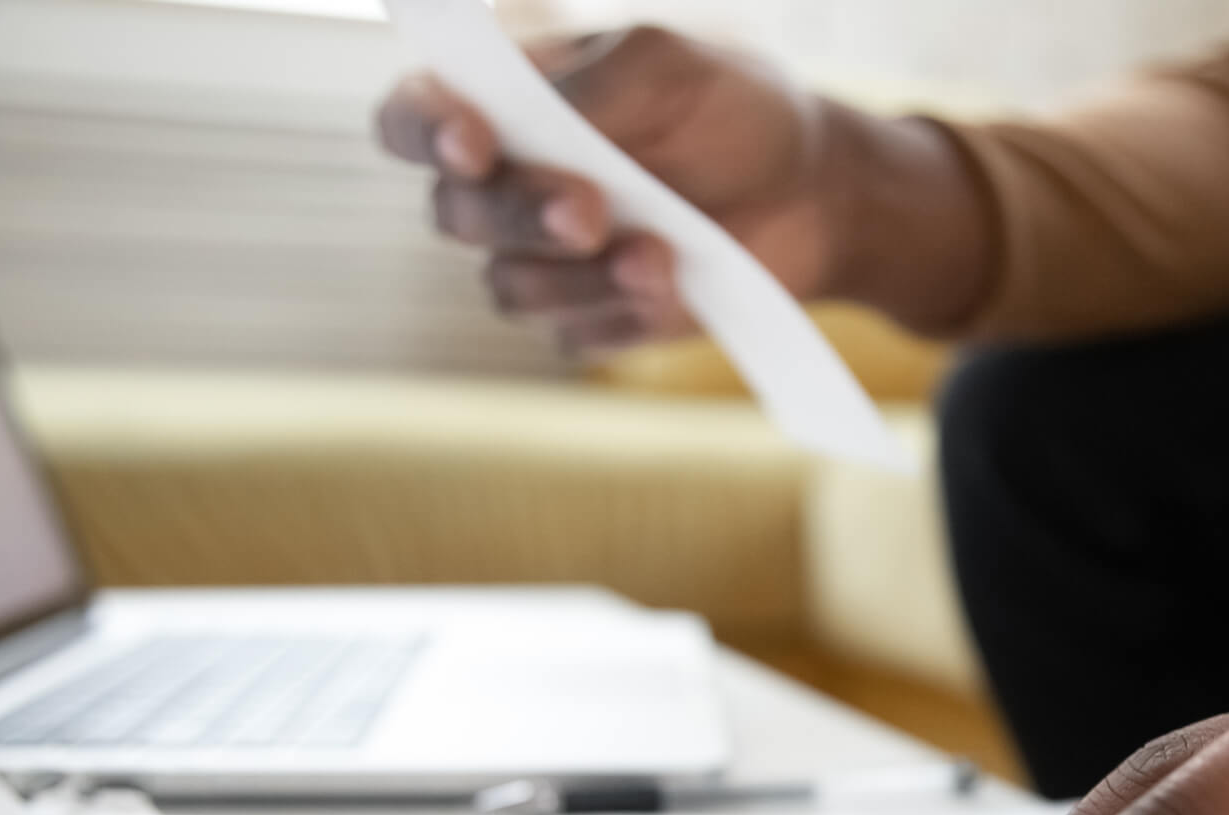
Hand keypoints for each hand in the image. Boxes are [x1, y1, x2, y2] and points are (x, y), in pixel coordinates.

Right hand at [375, 27, 990, 351]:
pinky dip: (623, 314)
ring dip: (583, 276)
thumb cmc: (734, 109)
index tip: (474, 143)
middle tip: (591, 210)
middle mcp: (510, 187)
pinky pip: (574, 335)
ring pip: (511, 288)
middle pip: (456, 216)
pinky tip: (675, 288)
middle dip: (522, 216)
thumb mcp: (673, 65)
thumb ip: (599, 84)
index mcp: (506, 106)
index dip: (423, 132)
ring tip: (661, 254)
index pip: (413, 120)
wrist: (814, 191)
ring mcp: (547, 263)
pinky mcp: (594, 320)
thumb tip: (535, 119)